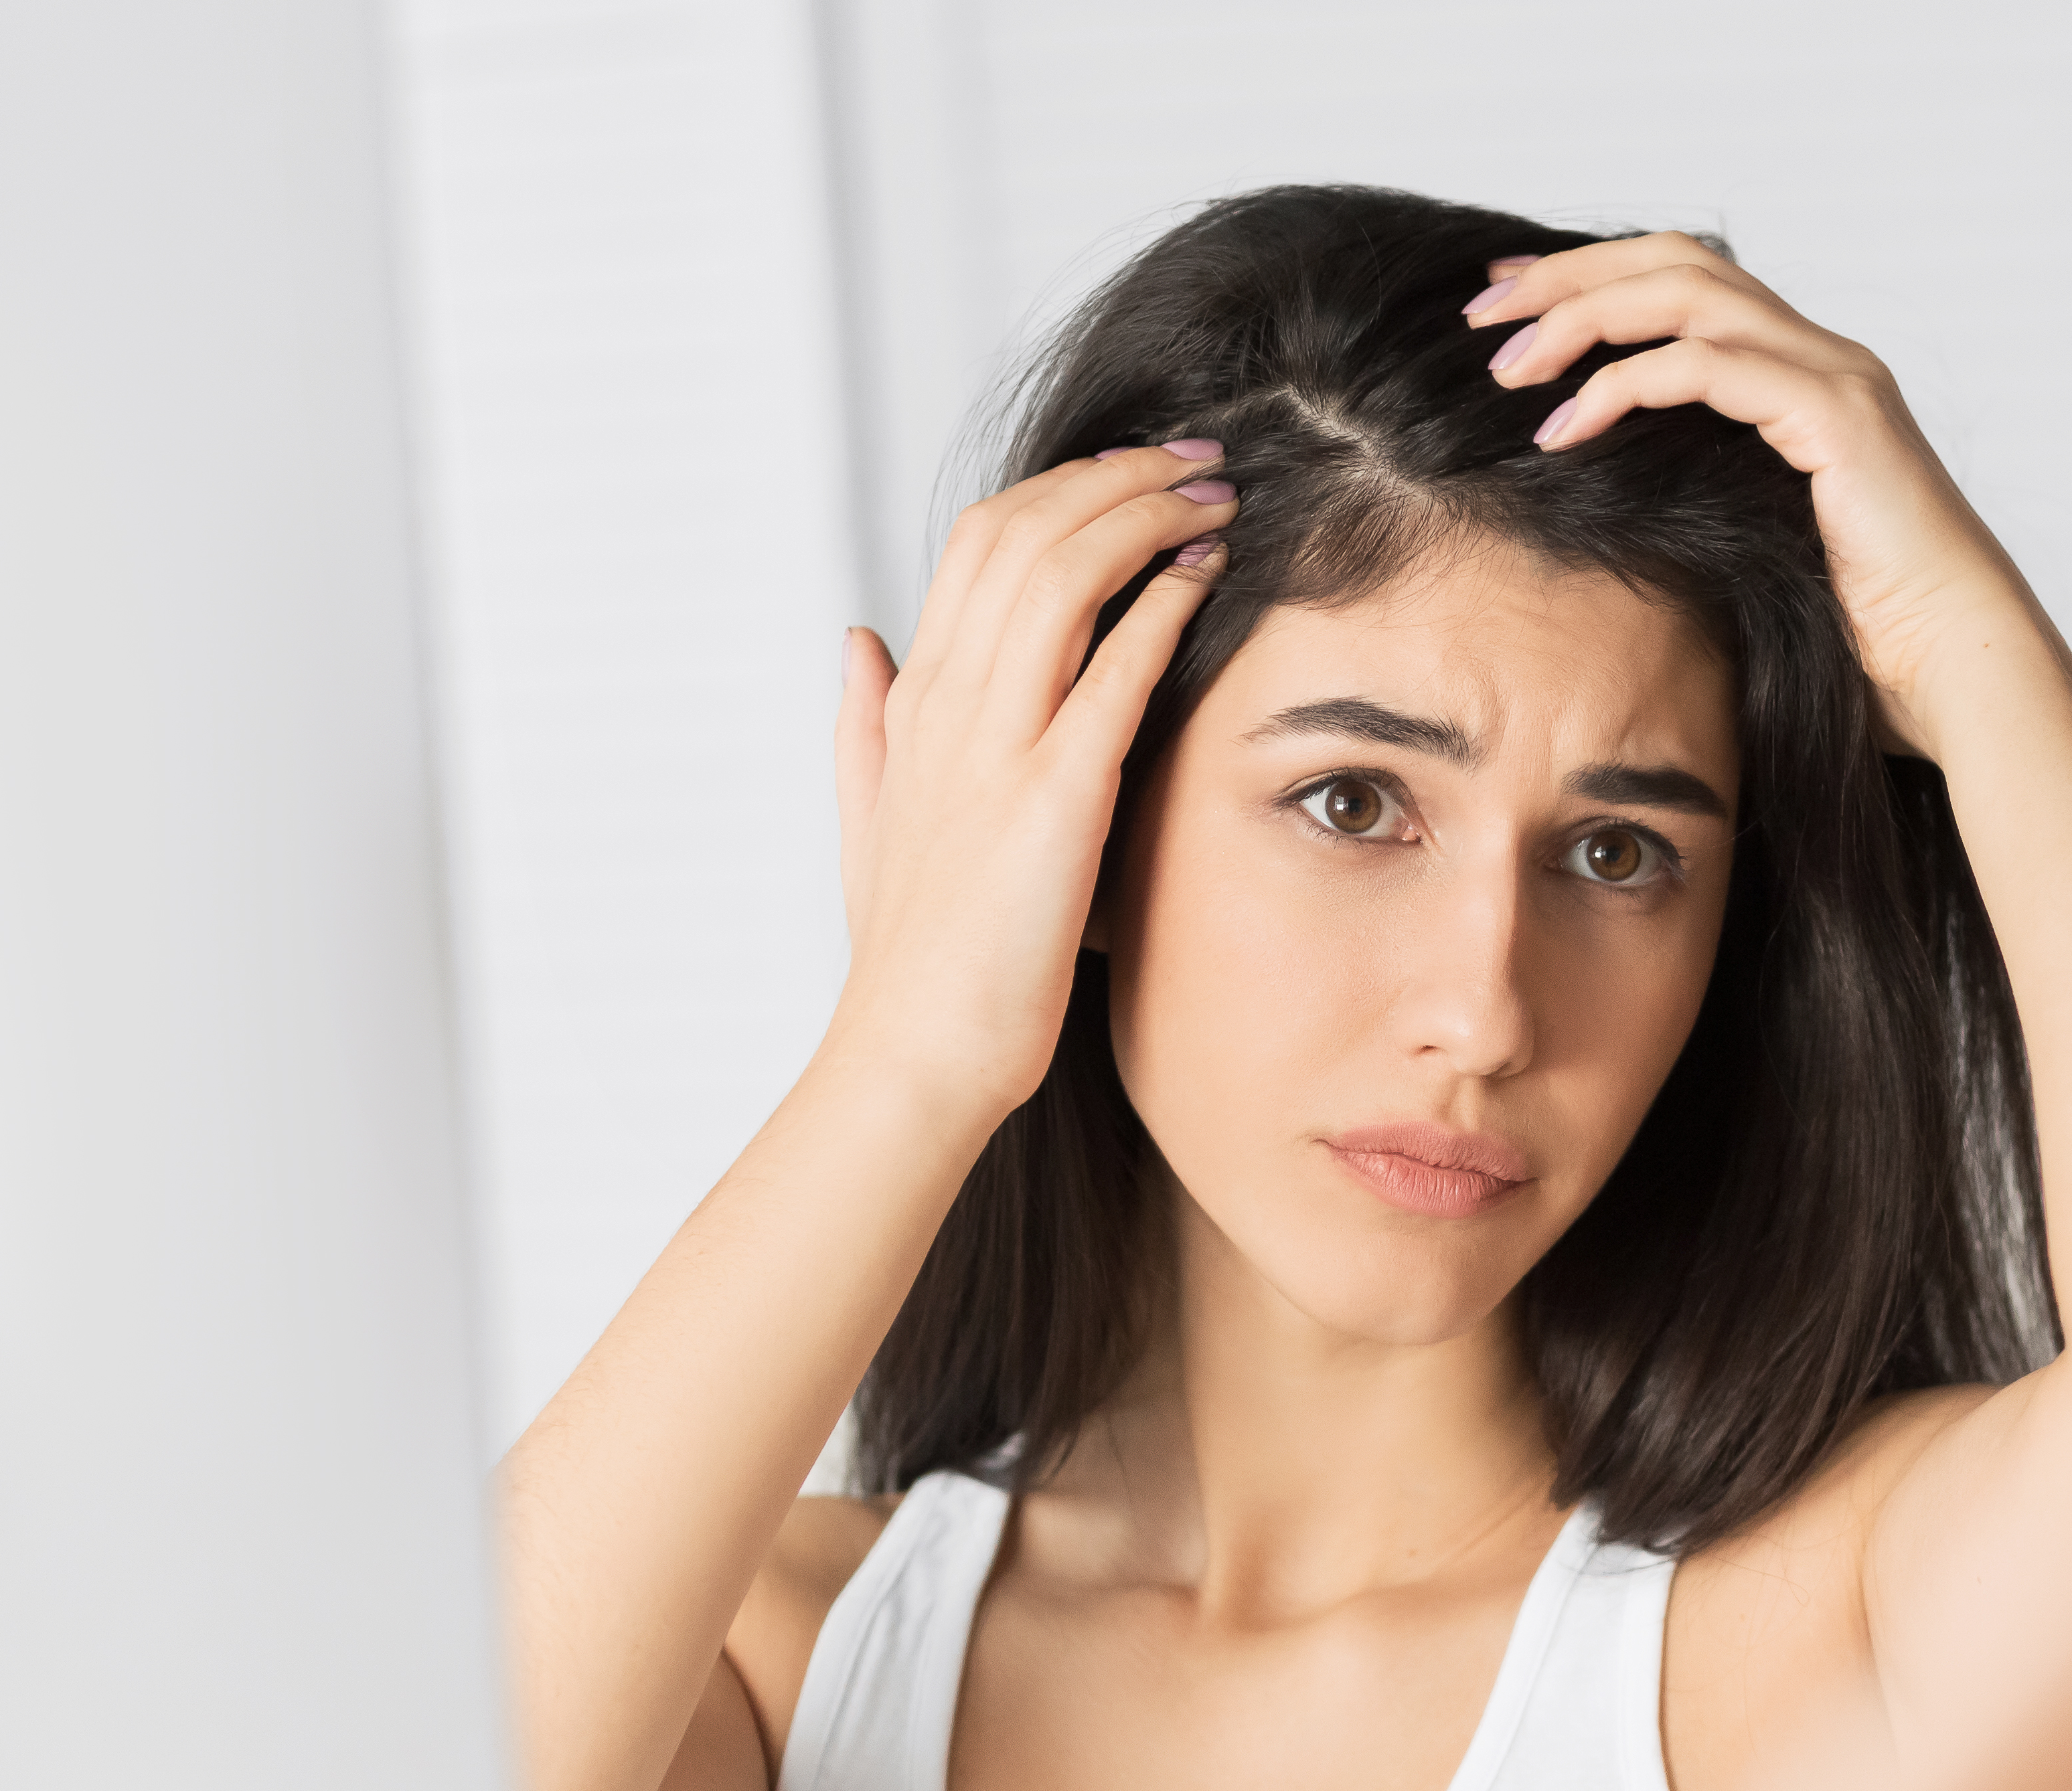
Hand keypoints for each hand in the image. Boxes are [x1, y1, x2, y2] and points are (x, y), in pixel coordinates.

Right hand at [823, 443, 1236, 1123]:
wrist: (913, 1051)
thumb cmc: (909, 953)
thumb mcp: (869, 817)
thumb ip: (862, 722)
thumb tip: (856, 639)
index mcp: (914, 703)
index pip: (978, 542)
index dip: (1060, 488)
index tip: (1130, 473)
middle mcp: (948, 704)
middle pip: (1025, 532)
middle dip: (1117, 477)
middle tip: (1195, 459)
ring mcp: (997, 745)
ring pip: (1065, 574)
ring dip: (1148, 517)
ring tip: (1215, 494)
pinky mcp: (1053, 797)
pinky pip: (1113, 671)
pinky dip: (1163, 607)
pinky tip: (1209, 574)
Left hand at [1463, 239, 2042, 759]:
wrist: (1953, 671)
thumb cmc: (1855, 637)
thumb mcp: (1745, 545)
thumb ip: (1689, 499)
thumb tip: (1590, 506)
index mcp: (1802, 377)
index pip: (1685, 282)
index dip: (1590, 277)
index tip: (1507, 304)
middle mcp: (1822, 358)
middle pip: (1676, 261)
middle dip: (1570, 275)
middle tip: (1481, 309)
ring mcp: (1836, 378)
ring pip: (1687, 292)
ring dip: (1583, 317)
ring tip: (1506, 368)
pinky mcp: (1836, 417)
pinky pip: (1708, 366)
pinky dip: (1624, 383)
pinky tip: (1564, 428)